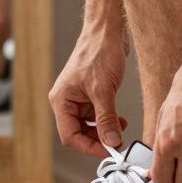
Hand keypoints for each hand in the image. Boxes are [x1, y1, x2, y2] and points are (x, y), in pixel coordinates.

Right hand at [49, 24, 130, 156]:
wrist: (106, 32)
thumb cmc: (98, 52)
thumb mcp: (104, 90)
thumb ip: (106, 119)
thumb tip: (111, 142)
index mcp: (61, 101)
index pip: (69, 135)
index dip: (89, 146)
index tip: (108, 150)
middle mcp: (67, 101)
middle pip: (78, 133)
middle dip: (98, 139)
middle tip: (117, 142)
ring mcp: (79, 98)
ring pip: (89, 126)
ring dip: (104, 130)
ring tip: (120, 129)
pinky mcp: (91, 94)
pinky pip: (97, 116)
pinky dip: (108, 121)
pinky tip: (120, 119)